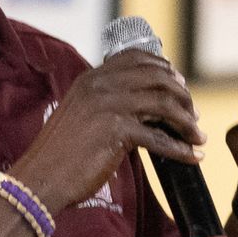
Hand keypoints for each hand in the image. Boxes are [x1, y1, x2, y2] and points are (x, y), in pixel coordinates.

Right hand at [11, 50, 203, 213]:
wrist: (40, 178)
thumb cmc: (61, 153)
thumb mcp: (80, 114)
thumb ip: (106, 102)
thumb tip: (145, 106)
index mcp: (91, 78)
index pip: (136, 58)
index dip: (163, 68)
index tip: (179, 84)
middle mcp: (100, 85)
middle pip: (157, 77)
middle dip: (182, 95)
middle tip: (193, 113)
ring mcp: (108, 105)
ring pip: (163, 104)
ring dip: (187, 122)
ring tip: (198, 136)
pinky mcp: (116, 131)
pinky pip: (160, 138)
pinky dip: (180, 149)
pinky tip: (192, 157)